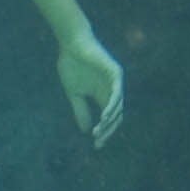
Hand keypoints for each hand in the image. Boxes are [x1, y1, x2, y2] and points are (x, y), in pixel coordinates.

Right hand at [56, 20, 124, 147]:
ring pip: (118, 107)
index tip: (96, 145)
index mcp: (102, 95)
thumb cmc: (72, 65)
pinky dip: (112, 106)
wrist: (71, 45)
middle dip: (108, 130)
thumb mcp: (74, 94)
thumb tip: (86, 131)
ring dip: (110, 121)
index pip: (108, 118)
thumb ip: (81, 111)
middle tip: (99, 141)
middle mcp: (112, 90)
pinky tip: (105, 117)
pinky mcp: (116, 74)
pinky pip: (117, 94)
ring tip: (100, 131)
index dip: (104, 132)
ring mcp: (115, 82)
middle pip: (116, 116)